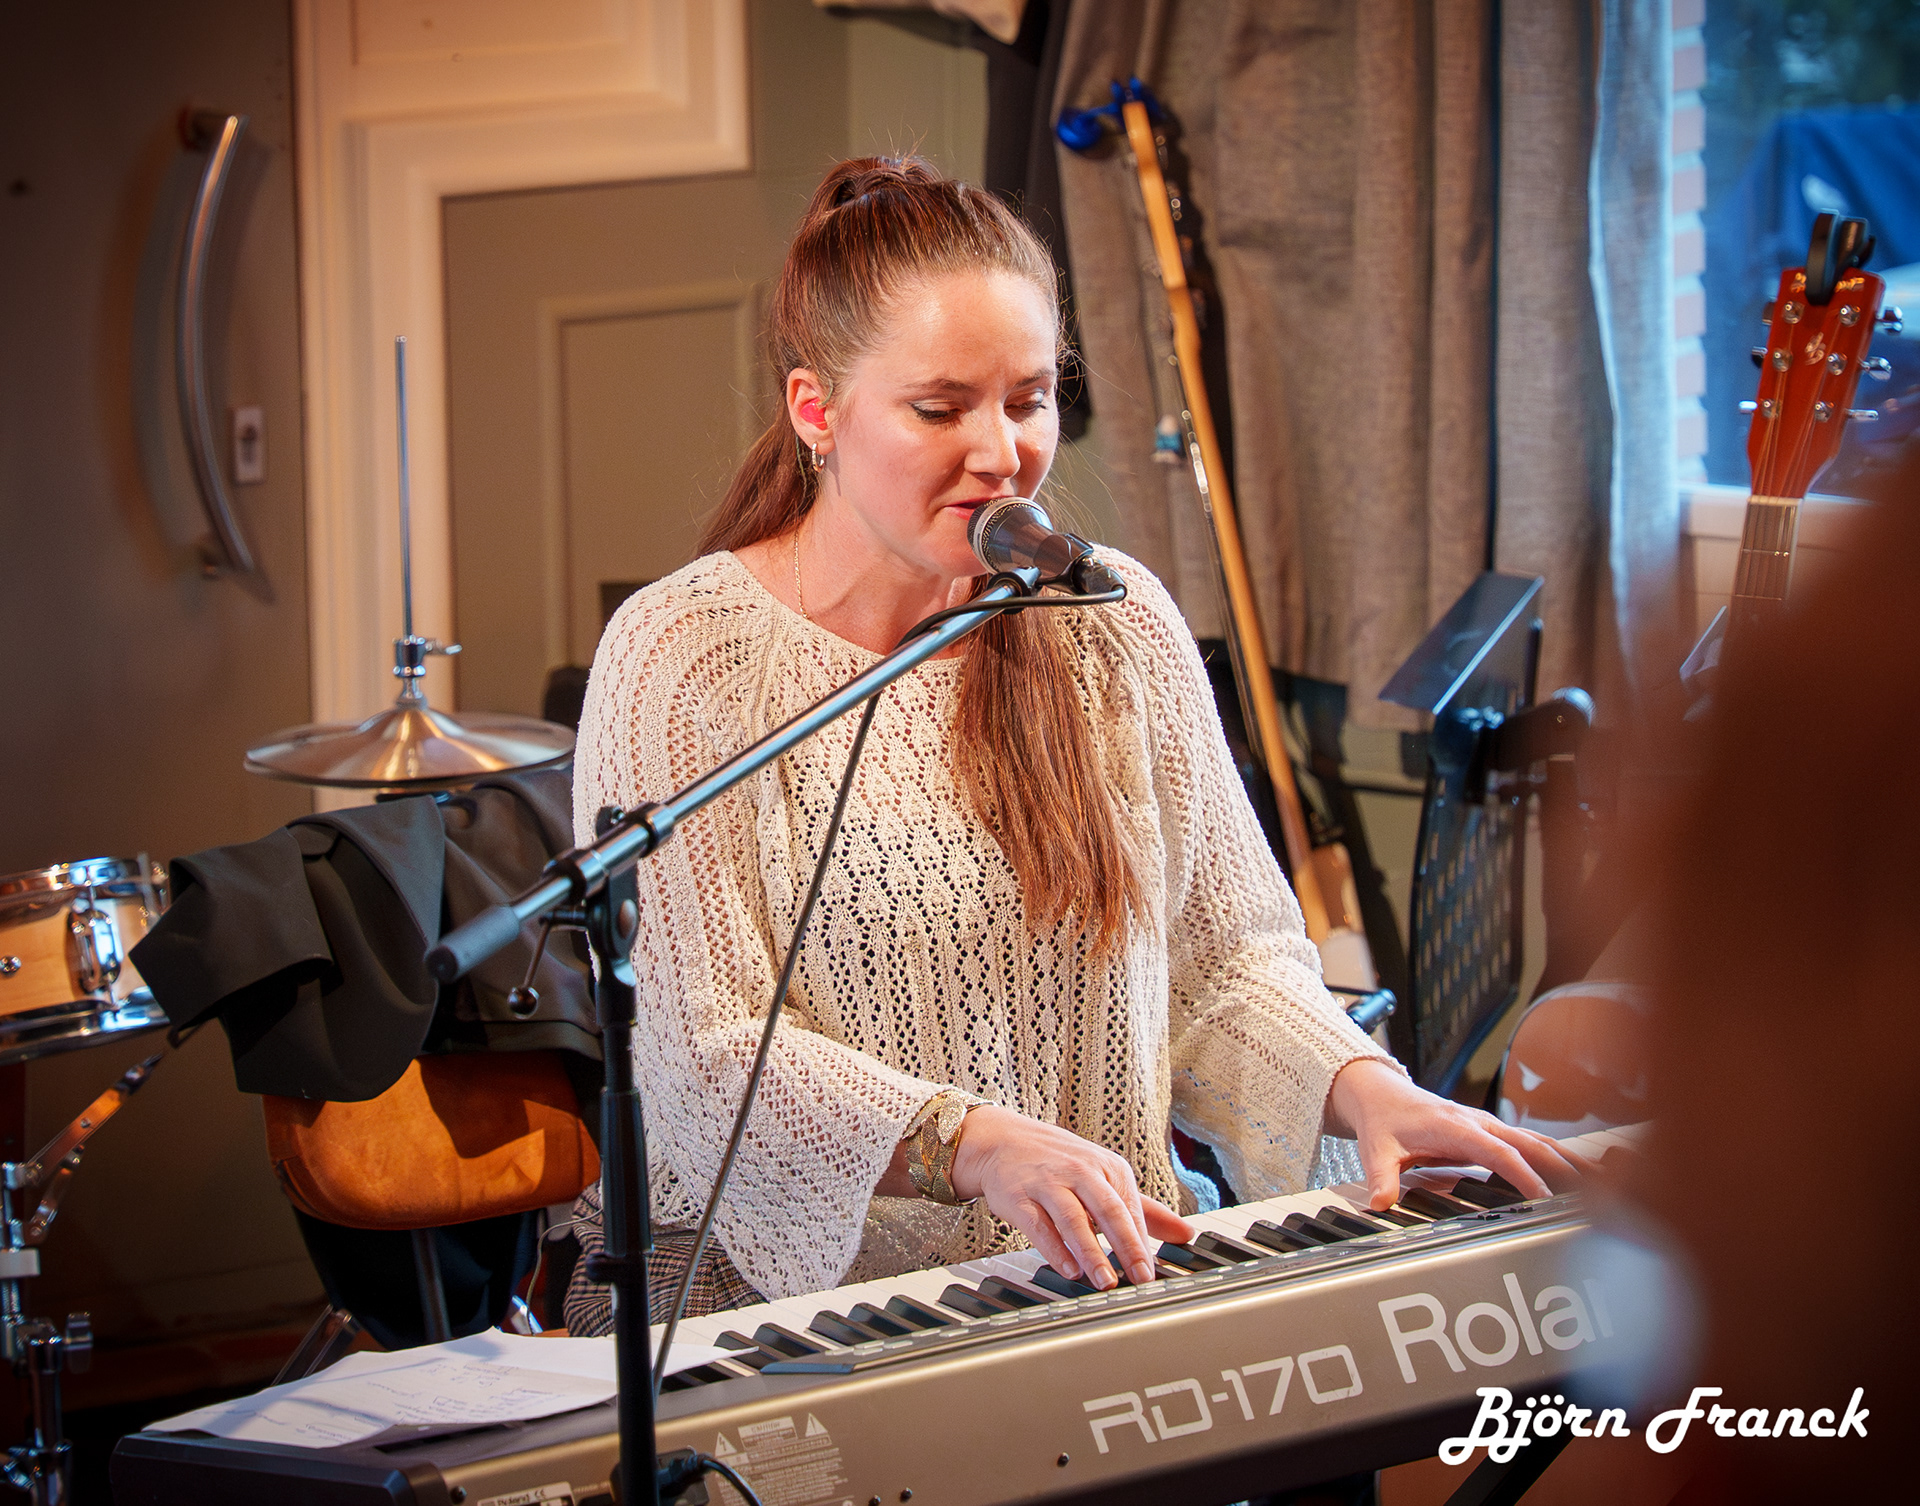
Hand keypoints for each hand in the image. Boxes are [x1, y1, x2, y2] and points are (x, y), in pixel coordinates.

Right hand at [947, 1107, 1193, 1289]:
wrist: (1004, 1142)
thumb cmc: (1061, 1165)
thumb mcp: (1106, 1178)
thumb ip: (1145, 1210)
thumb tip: (1186, 1234)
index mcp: (1107, 1168)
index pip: (1131, 1209)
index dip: (1143, 1243)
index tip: (1153, 1275)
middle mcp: (1080, 1172)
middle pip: (1108, 1211)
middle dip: (1126, 1246)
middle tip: (1140, 1278)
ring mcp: (1048, 1183)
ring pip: (1074, 1219)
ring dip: (1091, 1252)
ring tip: (1105, 1282)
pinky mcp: (1019, 1196)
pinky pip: (1039, 1225)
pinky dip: (1054, 1249)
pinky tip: (1068, 1269)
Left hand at [1325, 1058, 1590, 1210]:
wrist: (1382, 1094)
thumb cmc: (1384, 1121)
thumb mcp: (1377, 1150)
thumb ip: (1382, 1178)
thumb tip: (1381, 1203)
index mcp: (1455, 1127)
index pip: (1499, 1153)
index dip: (1524, 1175)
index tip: (1544, 1198)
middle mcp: (1478, 1123)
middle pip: (1530, 1145)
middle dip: (1563, 1168)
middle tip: (1596, 1194)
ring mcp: (1488, 1125)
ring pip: (1537, 1141)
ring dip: (1569, 1160)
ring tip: (1605, 1183)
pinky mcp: (1491, 1131)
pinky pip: (1530, 1143)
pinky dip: (1558, 1156)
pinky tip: (1582, 1172)